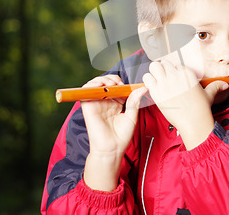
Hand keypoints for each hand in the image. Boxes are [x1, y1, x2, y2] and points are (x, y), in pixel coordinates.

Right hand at [81, 74, 147, 190]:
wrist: (112, 148)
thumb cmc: (122, 136)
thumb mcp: (132, 116)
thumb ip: (135, 101)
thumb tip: (143, 88)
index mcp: (116, 104)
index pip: (117, 87)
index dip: (121, 83)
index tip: (129, 86)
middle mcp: (105, 102)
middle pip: (106, 83)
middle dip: (112, 79)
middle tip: (119, 84)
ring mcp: (96, 104)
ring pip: (96, 85)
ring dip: (103, 80)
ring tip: (111, 84)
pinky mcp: (88, 106)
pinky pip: (86, 91)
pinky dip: (92, 85)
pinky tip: (101, 86)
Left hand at [142, 61, 228, 149]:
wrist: (193, 122)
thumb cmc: (201, 109)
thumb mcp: (209, 95)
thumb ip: (215, 86)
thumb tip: (225, 84)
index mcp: (187, 73)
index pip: (175, 65)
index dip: (174, 72)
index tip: (174, 79)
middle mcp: (176, 75)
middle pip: (163, 63)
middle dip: (162, 70)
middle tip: (163, 78)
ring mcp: (165, 83)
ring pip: (153, 66)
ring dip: (154, 72)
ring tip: (157, 80)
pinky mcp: (157, 92)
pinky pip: (146, 78)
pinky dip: (148, 81)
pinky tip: (153, 87)